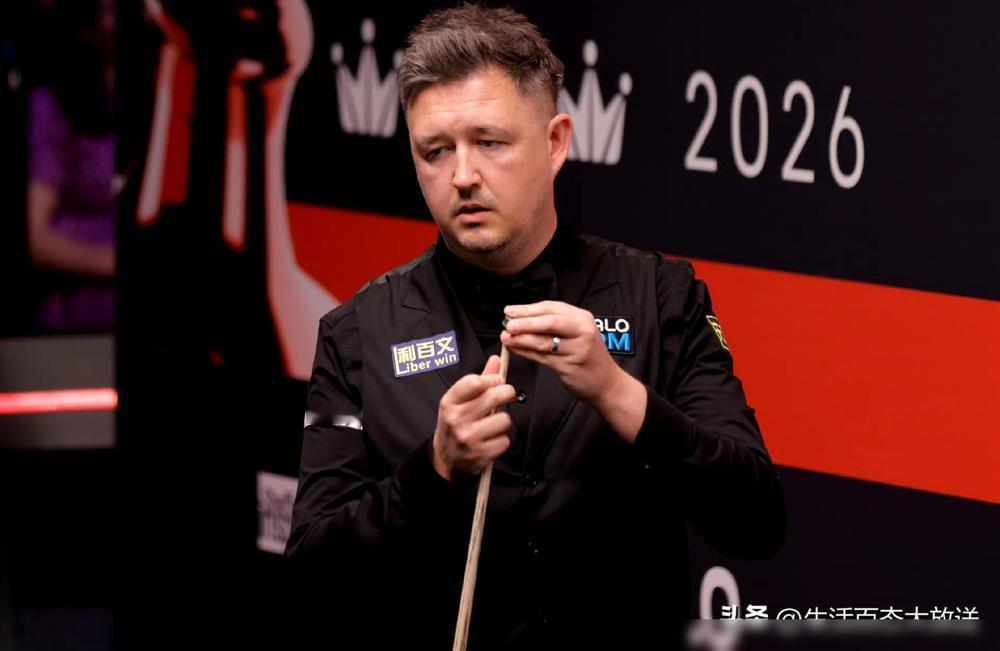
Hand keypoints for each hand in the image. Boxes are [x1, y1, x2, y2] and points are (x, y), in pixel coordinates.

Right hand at [432, 355, 515, 479]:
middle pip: (494, 397)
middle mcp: (457, 419)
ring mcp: (468, 437)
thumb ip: (479, 380)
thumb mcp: (459, 401)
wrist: (446, 458)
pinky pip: (505, 440)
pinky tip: (490, 439)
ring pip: (504, 420)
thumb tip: (496, 360)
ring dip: (503, 421)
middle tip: (507, 395)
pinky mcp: (480, 454)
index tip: (498, 381)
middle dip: (507, 393)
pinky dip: (501, 440)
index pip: (474, 382)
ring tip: (492, 424)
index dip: (493, 378)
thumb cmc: (454, 424)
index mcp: (450, 403)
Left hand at [500, 301, 646, 440]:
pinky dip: (526, 352)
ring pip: (543, 340)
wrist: (607, 383)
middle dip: (524, 321)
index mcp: (582, 318)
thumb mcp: (577, 334)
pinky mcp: (569, 366)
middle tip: (507, 323)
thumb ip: (555, 326)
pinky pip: (542, 357)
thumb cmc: (589, 357)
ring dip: (521, 338)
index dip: (528, 308)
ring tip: (506, 337)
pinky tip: (515, 349)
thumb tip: (522, 319)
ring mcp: (577, 348)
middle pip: (548, 321)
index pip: (551, 308)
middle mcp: (582, 330)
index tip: (510, 310)